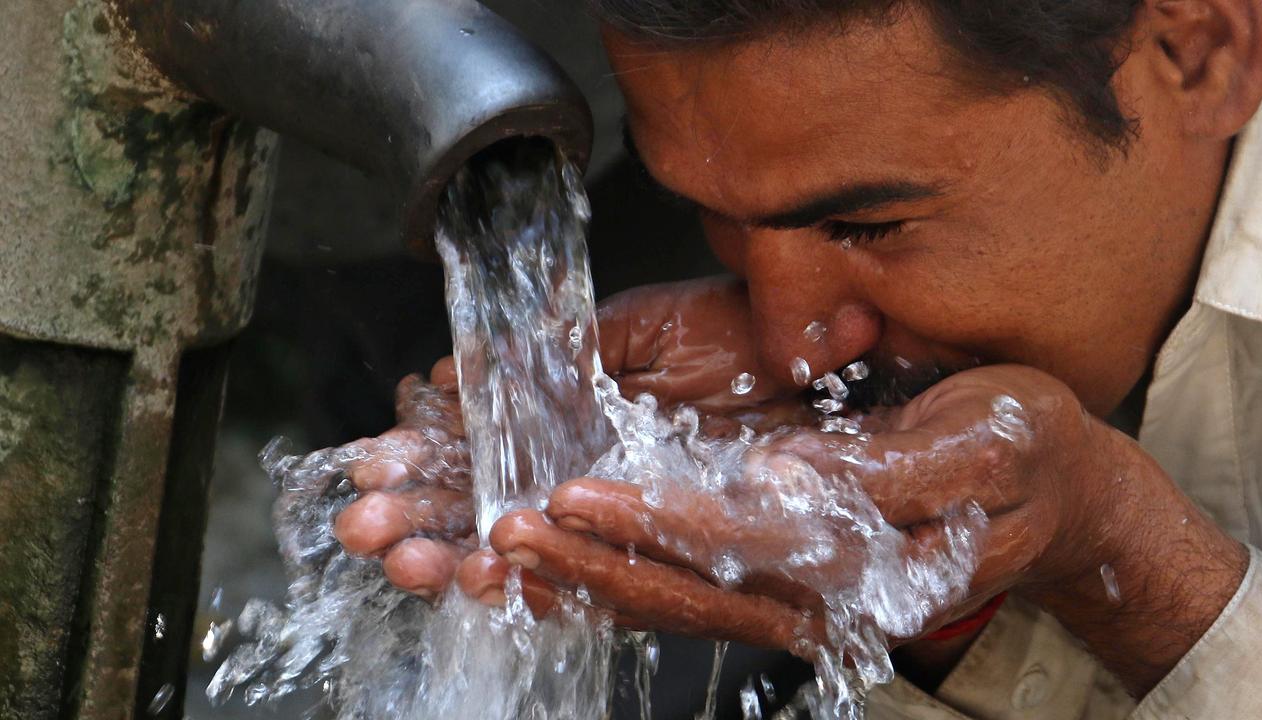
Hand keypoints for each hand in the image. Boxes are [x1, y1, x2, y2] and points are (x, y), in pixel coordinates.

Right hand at [334, 277, 805, 600]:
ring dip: (482, 564)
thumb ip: (560, 356)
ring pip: (556, 563)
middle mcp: (610, 495)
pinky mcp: (710, 556)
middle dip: (430, 531)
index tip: (369, 472)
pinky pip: (637, 582)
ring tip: (422, 562)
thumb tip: (464, 374)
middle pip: (505, 527)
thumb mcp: (642, 330)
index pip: (489, 467)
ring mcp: (656, 530)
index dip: (427, 474)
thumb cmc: (748, 338)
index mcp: (585, 438)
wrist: (845, 354)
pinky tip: (513, 567)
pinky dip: (574, 573)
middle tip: (368, 532)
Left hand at [476, 365, 1247, 693]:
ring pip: (672, 604)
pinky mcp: (781, 589)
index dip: (656, 521)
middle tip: (499, 532)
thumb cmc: (1031, 457)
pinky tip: (555, 571)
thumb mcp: (987, 442)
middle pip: (686, 590)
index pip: (744, 545)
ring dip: (583, 582)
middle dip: (587, 560)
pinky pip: (685, 598)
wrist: (1061, 505)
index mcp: (870, 558)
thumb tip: (782, 474)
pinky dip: (613, 586)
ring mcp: (796, 601)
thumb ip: (887, 468)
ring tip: (497, 559)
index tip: (577, 494)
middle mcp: (821, 595)